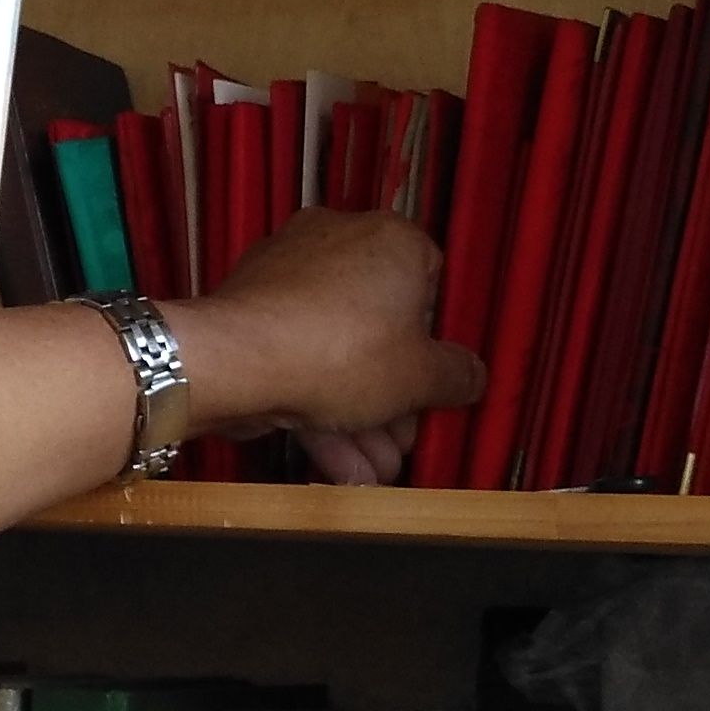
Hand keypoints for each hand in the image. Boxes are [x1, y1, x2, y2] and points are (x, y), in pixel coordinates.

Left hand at [179, 207, 484, 482]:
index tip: (433, 385)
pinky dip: (316, 406)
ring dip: (358, 419)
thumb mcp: (420, 375)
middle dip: (393, 399)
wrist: (235, 359)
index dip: (436, 341)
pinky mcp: (250, 310)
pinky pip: (297, 356)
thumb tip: (474, 375)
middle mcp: (336, 242)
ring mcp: (286, 275)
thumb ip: (457, 375)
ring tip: (372, 471)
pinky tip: (335, 463)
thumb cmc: (343, 352)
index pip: (431, 283)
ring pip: (336, 352)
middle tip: (402, 444)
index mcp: (389, 239)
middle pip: (380, 328)